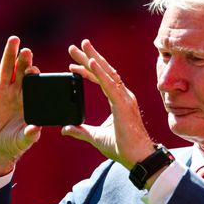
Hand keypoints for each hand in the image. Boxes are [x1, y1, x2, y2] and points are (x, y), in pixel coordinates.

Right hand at [0, 36, 41, 178]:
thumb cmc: (13, 145)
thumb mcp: (22, 141)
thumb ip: (29, 135)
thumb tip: (36, 130)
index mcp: (28, 101)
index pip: (34, 84)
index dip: (34, 76)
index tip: (35, 70)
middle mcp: (16, 93)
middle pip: (21, 72)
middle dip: (24, 61)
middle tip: (27, 50)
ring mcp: (1, 92)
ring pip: (5, 69)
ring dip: (9, 54)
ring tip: (14, 40)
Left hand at [62, 39, 154, 169]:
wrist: (138, 157)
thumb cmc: (123, 148)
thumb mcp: (96, 137)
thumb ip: (81, 131)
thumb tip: (66, 129)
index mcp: (119, 101)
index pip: (102, 80)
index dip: (89, 71)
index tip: (74, 64)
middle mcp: (123, 96)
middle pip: (105, 71)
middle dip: (90, 57)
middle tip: (76, 46)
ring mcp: (124, 98)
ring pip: (107, 73)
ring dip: (94, 59)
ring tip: (82, 47)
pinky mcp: (123, 104)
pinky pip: (109, 85)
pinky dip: (99, 73)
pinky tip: (90, 63)